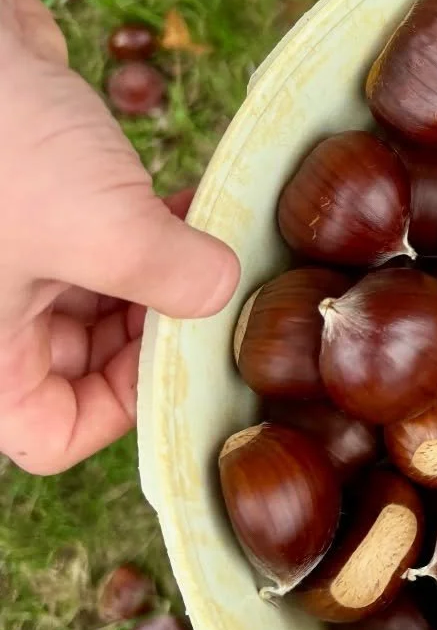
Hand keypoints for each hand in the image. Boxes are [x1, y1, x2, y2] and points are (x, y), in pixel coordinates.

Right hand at [0, 0, 238, 473]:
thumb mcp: (102, 230)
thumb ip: (176, 279)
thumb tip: (223, 292)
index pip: (53, 431)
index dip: (124, 409)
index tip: (187, 358)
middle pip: (85, 366)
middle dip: (159, 331)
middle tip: (222, 296)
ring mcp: (9, 255)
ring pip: (100, 302)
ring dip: (164, 277)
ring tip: (219, 247)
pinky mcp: (32, 199)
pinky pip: (99, 241)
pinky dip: (148, 232)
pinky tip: (194, 206)